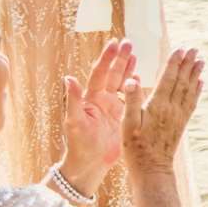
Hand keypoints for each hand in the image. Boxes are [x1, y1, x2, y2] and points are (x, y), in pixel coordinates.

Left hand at [58, 40, 135, 194]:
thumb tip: (68, 78)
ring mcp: (110, 106)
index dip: (107, 58)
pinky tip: (139, 75)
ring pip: (120, 82)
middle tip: (129, 42)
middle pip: (111, 73)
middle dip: (119, 58)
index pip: (99, 73)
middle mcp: (100, 99)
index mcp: (90, 98)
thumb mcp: (75, 122)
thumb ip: (73, 100)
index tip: (114, 43)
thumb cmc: (79, 145)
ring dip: (126, 67)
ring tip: (134, 52)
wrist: (89, 164)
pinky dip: (133, 84)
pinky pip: (128, 96)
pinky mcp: (120, 115)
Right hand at [123, 48, 204, 175]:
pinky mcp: (181, 124)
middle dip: (188, 64)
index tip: (180, 49)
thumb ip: (131, 101)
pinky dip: (197, 91)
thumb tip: (132, 79)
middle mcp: (171, 109)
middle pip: (182, 81)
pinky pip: (192, 103)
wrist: (152, 169)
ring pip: (189, 90)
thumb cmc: (135, 147)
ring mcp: (178, 116)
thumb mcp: (127, 124)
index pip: (168, 79)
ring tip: (201, 60)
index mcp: (157, 106)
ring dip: (195, 74)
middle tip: (195, 49)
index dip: (174, 63)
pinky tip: (201, 83)